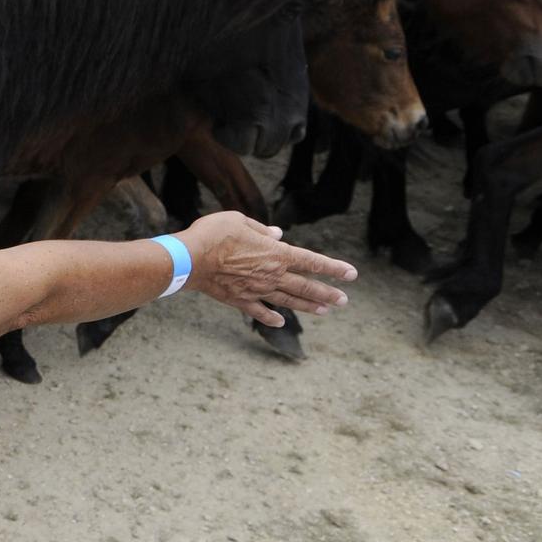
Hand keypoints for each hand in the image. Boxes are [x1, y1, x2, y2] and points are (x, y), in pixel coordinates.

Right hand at [178, 212, 354, 327]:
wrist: (190, 259)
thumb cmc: (213, 234)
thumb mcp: (239, 220)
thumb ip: (261, 229)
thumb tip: (277, 235)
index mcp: (275, 254)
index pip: (312, 261)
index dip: (333, 268)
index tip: (352, 274)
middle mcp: (271, 275)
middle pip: (305, 286)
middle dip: (327, 292)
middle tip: (344, 300)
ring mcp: (257, 290)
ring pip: (289, 300)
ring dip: (308, 305)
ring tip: (324, 311)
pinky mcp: (240, 300)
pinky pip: (260, 312)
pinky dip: (271, 318)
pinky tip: (280, 322)